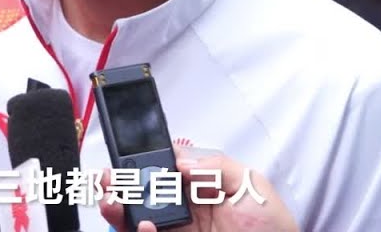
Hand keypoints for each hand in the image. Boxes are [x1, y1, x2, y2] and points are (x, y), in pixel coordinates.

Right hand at [99, 148, 298, 231]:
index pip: (165, 168)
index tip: (128, 157)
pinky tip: (142, 226)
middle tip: (108, 179)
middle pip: (144, 192)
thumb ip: (218, 167)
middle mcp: (186, 207)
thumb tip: (183, 163)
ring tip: (113, 201)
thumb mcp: (253, 185)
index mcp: (203, 185)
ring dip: (120, 208)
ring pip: (138, 218)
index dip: (144, 161)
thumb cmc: (272, 228)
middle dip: (121, 183)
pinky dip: (137, 231)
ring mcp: (179, 230)